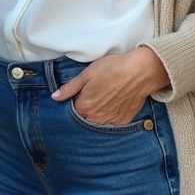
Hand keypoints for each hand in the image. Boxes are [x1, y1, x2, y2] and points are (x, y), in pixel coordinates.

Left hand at [50, 46, 169, 125]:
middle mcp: (96, 117)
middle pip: (83, 119)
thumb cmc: (113, 69)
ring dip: (95, 117)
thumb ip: (70, 87)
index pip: (70, 112)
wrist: (139, 72)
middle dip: (83, 112)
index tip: (76, 97)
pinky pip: (110, 125)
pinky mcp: (122, 121)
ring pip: (96, 124)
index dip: (72, 103)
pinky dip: (108, 119)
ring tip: (101, 102)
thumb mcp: (87, 74)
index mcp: (85, 106)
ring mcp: (110, 121)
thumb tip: (55, 97)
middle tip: (91, 98)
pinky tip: (111, 107)